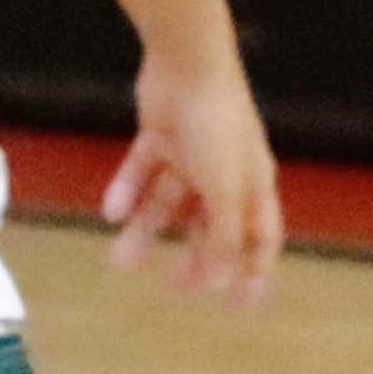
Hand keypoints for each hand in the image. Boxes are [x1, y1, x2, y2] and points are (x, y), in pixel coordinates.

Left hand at [106, 50, 283, 303]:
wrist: (189, 65)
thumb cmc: (220, 125)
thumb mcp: (225, 188)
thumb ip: (224, 233)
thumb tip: (221, 277)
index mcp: (253, 185)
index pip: (260, 238)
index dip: (255, 273)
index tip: (244, 308)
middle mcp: (225, 173)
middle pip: (213, 227)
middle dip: (196, 258)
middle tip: (174, 287)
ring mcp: (193, 155)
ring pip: (169, 204)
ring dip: (147, 232)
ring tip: (121, 260)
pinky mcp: (162, 136)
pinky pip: (143, 172)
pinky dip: (128, 191)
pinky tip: (112, 211)